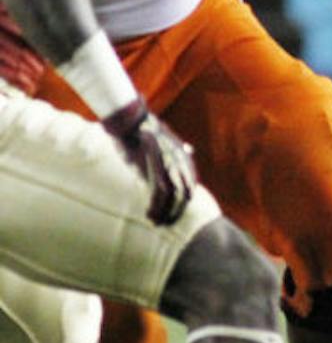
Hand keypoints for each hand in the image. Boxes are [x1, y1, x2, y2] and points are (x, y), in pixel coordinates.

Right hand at [102, 99, 196, 224]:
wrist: (131, 119)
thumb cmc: (144, 128)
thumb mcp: (168, 137)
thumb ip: (180, 148)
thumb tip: (190, 150)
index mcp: (184, 156)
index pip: (191, 185)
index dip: (183, 202)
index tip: (174, 211)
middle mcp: (181, 162)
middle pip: (185, 195)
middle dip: (176, 212)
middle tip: (166, 223)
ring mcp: (169, 166)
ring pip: (173, 198)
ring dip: (165, 213)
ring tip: (156, 222)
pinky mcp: (154, 168)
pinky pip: (159, 195)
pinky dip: (155, 208)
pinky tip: (149, 215)